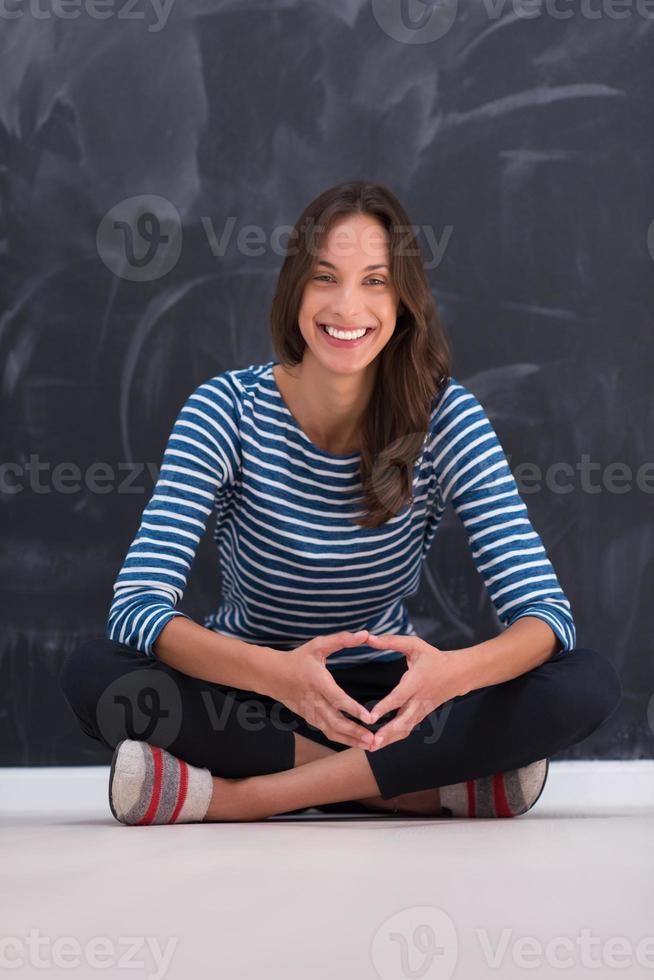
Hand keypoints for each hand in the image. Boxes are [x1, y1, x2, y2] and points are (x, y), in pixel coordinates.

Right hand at [267, 630, 375, 749]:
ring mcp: (311, 713)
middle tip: (374, 739)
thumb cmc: (298, 658)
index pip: (337, 699)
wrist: (272, 675)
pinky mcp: (310, 719)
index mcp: (318, 682)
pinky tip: (357, 742)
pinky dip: (342, 739)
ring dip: (351, 740)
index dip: (353, 709)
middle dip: (355, 732)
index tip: (369, 717)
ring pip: (332, 731)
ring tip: (370, 745)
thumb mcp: (318, 645)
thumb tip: (366, 634)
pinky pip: (327, 732)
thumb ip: (342, 639)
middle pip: (336, 722)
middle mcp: (314, 701)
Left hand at [364, 633, 463, 750]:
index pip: (399, 697)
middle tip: (372, 743)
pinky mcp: (421, 715)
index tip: (371, 717)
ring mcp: (422, 710)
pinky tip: (380, 743)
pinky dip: (395, 737)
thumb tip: (369, 637)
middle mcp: (419, 699)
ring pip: (405, 728)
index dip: (385, 707)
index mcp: (416, 682)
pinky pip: (408, 729)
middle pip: (403, 721)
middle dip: (388, 733)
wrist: (458, 674)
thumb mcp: (415, 645)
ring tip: (371, 747)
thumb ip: (391, 641)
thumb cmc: (434, 658)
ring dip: (389, 739)